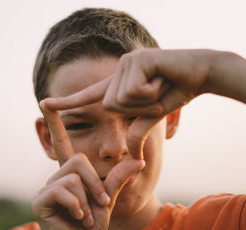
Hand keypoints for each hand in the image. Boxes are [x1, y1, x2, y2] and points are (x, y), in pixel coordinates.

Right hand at [32, 102, 144, 229]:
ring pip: (73, 178)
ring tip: (86, 216)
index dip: (55, 123)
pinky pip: (64, 191)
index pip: (62, 142)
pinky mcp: (40, 201)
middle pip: (79, 160)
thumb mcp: (109, 199)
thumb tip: (138, 161)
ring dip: (87, 200)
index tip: (47, 102)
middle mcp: (56, 176)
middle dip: (95, 184)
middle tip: (100, 203)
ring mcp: (46, 188)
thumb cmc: (92, 225)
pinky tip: (77, 218)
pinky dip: (77, 207)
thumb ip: (118, 179)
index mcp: (71, 174)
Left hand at [45, 49, 212, 158]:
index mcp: (119, 84)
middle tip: (158, 93)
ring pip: (120, 100)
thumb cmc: (177, 93)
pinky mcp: (135, 59)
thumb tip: (130, 154)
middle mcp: (118, 71)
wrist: (202, 72)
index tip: (44, 103)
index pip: (89, 96)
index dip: (67, 101)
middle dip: (138, 110)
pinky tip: (164, 78)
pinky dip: (152, 93)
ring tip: (162, 85)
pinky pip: (133, 92)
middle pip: (110, 106)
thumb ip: (137, 131)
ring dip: (147, 101)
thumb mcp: (153, 117)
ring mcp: (125, 63)